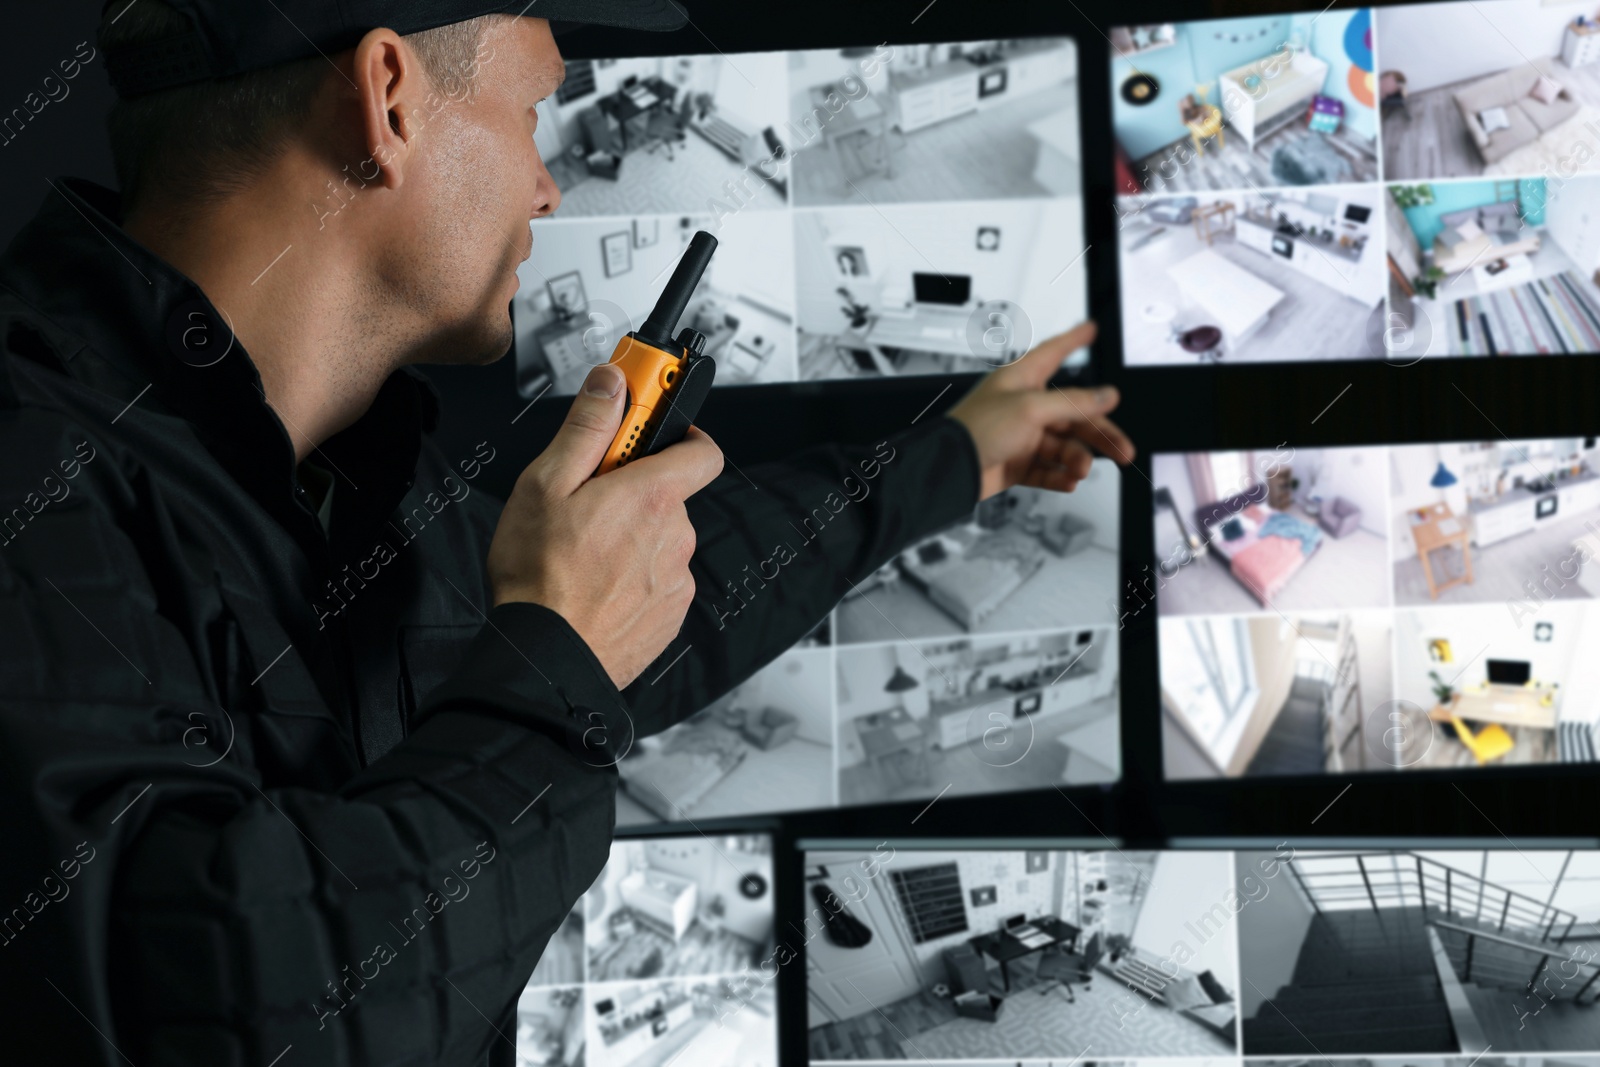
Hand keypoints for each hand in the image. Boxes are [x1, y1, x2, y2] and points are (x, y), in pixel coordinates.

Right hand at [488, 363, 723, 688]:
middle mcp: (675, 537)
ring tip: (583, 553)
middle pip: (669, 496)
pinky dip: (634, 577)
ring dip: (633, 537)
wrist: (545, 659)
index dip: (681, 434)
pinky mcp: (670, 615)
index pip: (702, 450)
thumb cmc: (538, 577)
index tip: (652, 429)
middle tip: (587, 504)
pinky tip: (595, 584)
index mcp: (651, 498)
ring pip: (661, 540)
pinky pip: (658, 580)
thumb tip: (612, 383)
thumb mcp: (545, 485)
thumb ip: (588, 428)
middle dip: (634, 492)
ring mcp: (677, 580)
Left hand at [946, 321, 1133, 500]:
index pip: (1054, 352)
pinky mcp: (1017, 463)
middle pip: (1073, 413)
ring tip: (1080, 469)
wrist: (949, 471)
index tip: (1092, 330)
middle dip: (1099, 432)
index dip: (1074, 340)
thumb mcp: (1030, 408)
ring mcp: (1021, 436)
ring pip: (1064, 446)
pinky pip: (1048, 470)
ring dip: (1077, 459)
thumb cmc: (974, 429)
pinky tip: (1068, 481)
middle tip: (1122, 448)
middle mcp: (1023, 405)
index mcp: (1022, 380)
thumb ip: (1072, 403)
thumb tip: (1105, 395)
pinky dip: (1059, 476)